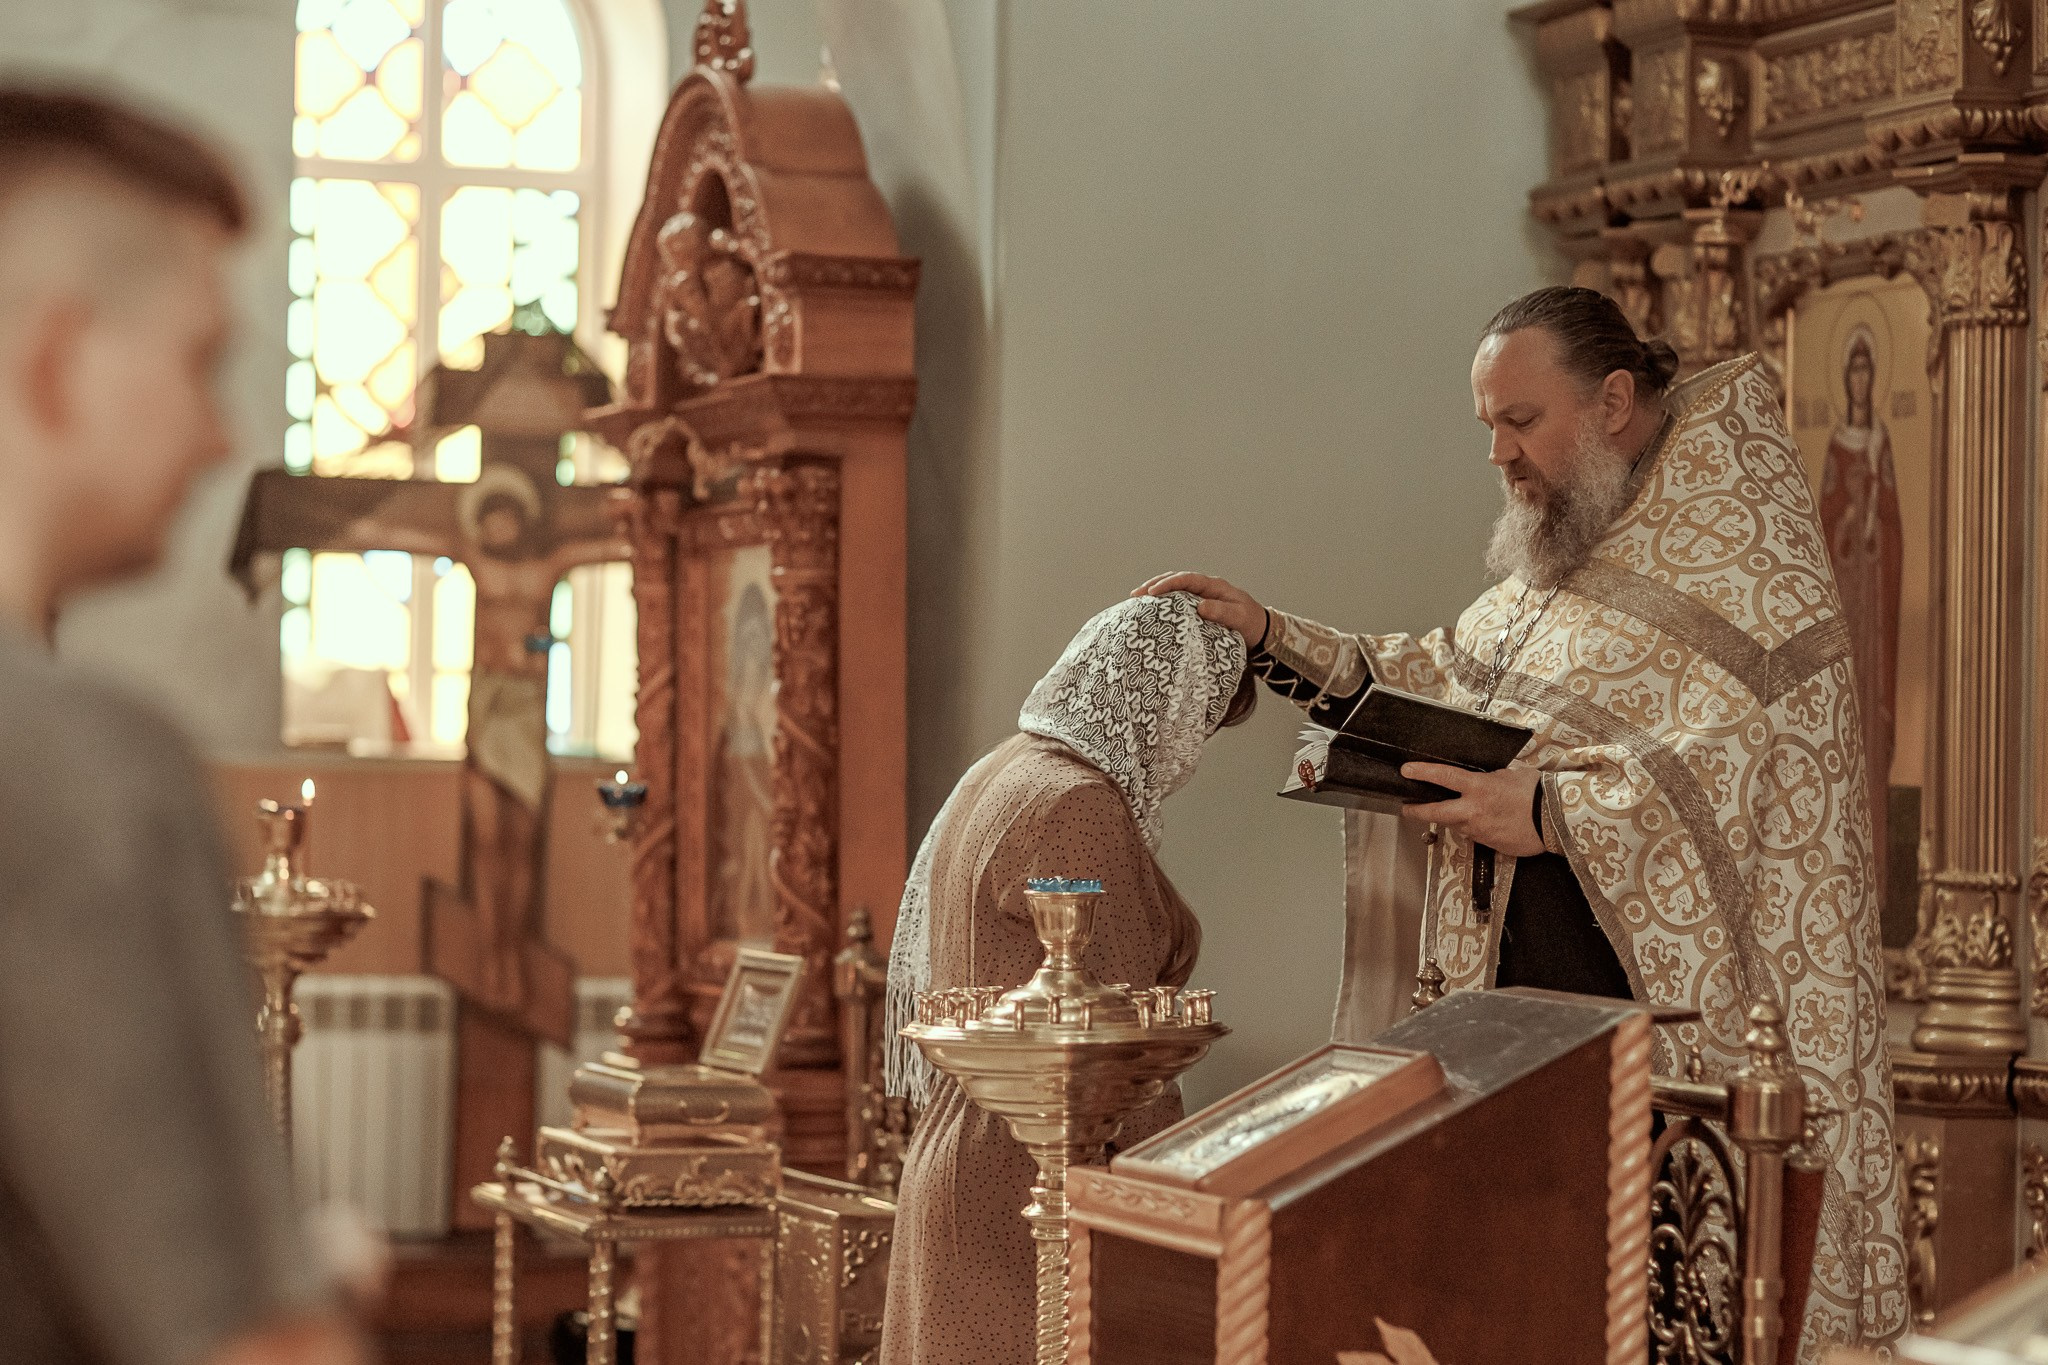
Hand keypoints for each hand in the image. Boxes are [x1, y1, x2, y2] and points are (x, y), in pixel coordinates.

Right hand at [1131, 571, 1266, 644]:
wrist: (1260, 632)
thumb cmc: (1251, 624)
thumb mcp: (1239, 618)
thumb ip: (1222, 612)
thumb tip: (1200, 606)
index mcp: (1214, 586)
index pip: (1187, 579)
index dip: (1168, 584)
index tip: (1152, 593)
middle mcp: (1205, 588)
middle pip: (1175, 580)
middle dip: (1154, 585)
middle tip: (1135, 595)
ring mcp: (1200, 597)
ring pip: (1173, 589)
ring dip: (1155, 592)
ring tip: (1136, 600)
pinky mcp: (1197, 608)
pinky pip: (1177, 601)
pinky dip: (1162, 603)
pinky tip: (1150, 611)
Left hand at [1399, 763, 1543, 857]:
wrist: (1555, 819)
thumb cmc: (1536, 792)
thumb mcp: (1509, 776)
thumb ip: (1489, 779)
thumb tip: (1482, 782)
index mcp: (1479, 788)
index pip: (1443, 777)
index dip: (1422, 772)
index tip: (1406, 770)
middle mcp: (1473, 811)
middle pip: (1435, 812)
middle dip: (1417, 811)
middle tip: (1407, 808)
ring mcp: (1479, 830)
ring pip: (1456, 825)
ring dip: (1453, 819)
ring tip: (1459, 812)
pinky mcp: (1489, 844)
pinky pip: (1476, 835)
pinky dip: (1476, 829)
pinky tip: (1487, 823)